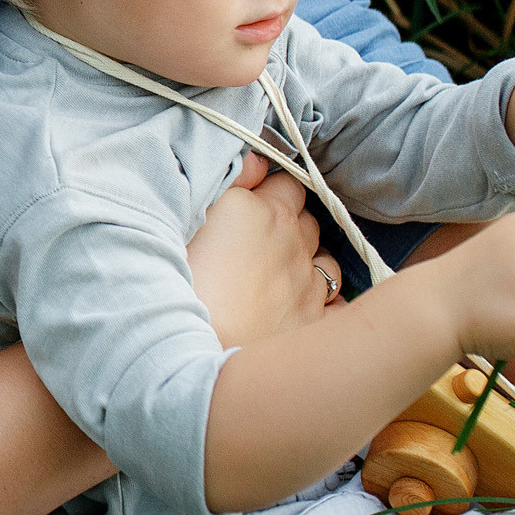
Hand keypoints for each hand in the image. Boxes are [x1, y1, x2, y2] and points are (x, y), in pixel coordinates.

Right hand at [190, 153, 337, 345]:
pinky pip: (336, 306)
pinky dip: (326, 304)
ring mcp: (308, 285)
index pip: (288, 183)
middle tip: (261, 242)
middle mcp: (292, 242)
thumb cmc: (178, 282)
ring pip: (326, 262)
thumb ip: (229, 179)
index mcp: (260, 210)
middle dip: (292, 225)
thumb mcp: (188, 216)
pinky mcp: (314, 324)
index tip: (255, 203)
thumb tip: (258, 161)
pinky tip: (304, 310)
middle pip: (308, 220)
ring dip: (309, 263)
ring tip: (281, 278)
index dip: (273, 191)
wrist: (188, 353)